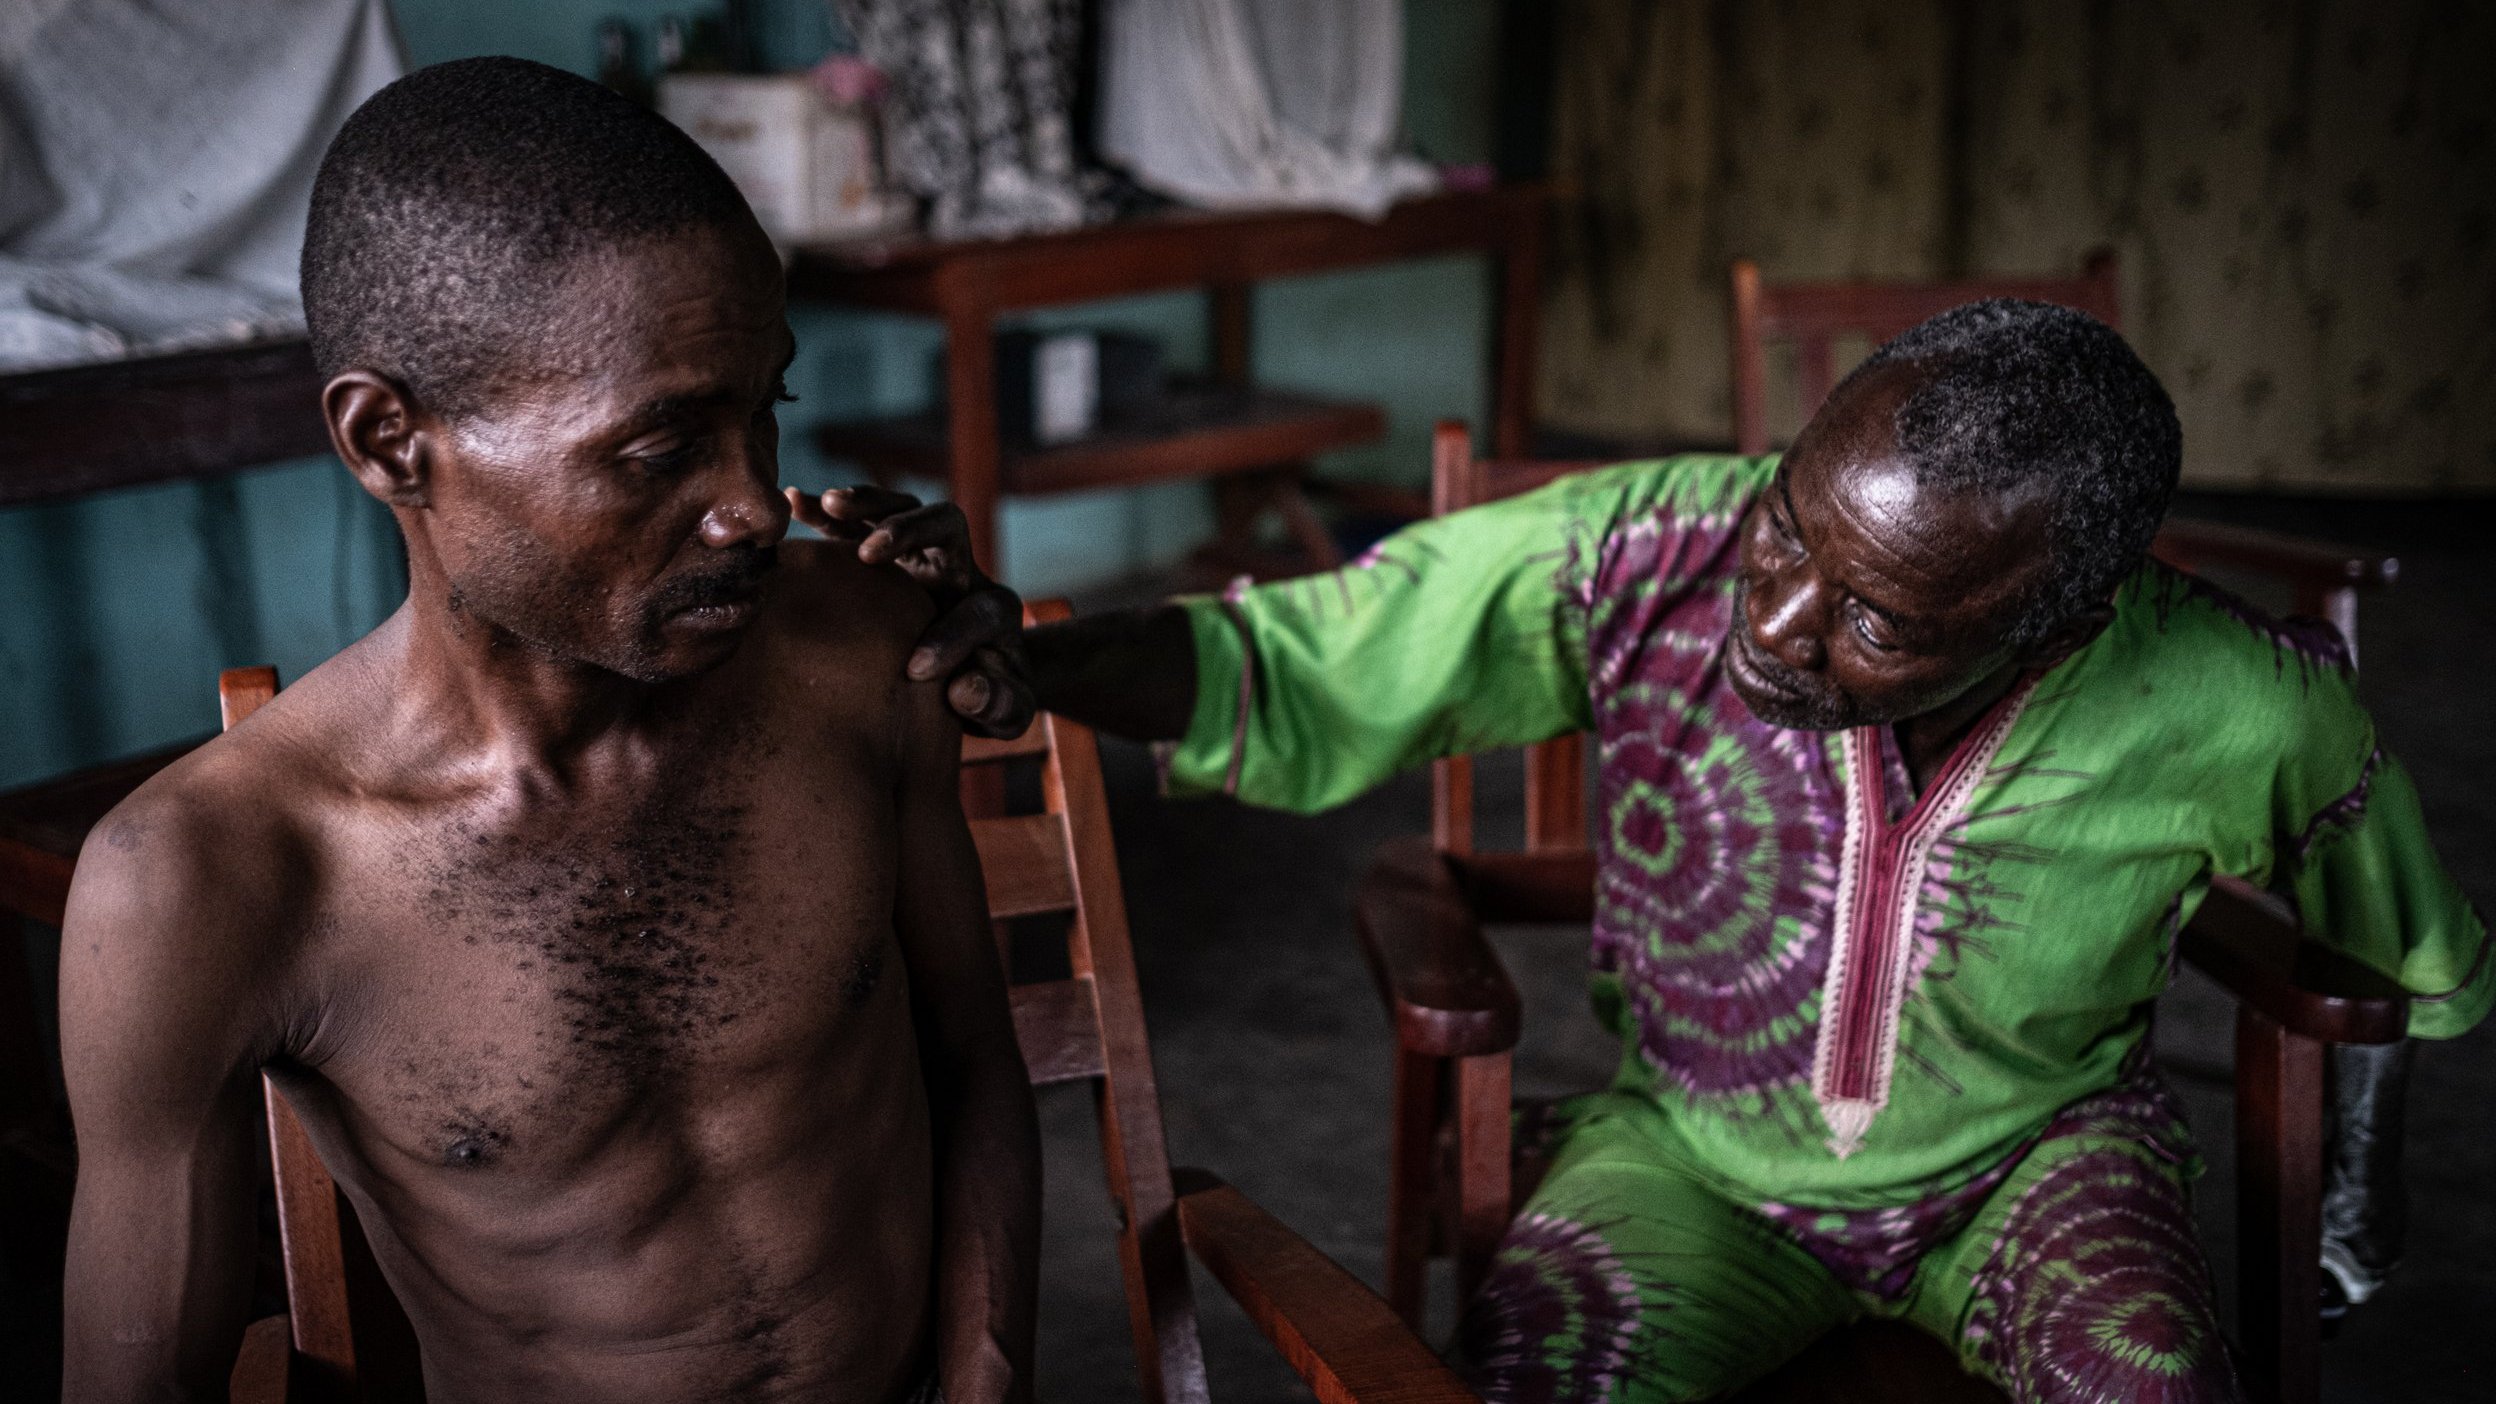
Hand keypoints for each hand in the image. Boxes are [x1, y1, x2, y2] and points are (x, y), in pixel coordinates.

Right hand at [787, 485, 1034, 737]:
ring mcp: (920, 558)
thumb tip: (966, 689)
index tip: (918, 670)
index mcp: (994, 610)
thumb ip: (998, 705)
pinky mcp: (884, 558)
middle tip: (870, 552)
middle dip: (910, 531)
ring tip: (829, 504)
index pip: (980, 608)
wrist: (968, 678)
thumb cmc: (986, 697)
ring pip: (901, 510)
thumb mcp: (1005, 712)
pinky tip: (795, 502)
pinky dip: (829, 512)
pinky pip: (858, 523)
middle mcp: (960, 570)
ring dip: (867, 504)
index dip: (953, 635)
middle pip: (946, 525)